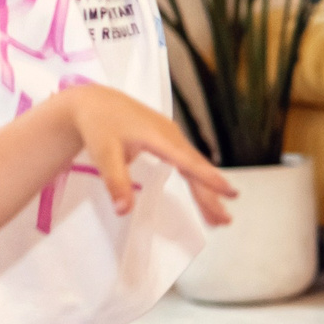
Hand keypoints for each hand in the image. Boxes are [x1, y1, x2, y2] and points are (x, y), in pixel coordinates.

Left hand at [64, 85, 237, 224]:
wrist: (94, 102)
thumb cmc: (98, 126)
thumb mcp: (103, 154)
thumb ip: (116, 182)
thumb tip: (124, 210)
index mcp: (159, 137)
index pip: (188, 162)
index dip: (208, 179)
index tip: (229, 193)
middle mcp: (172, 136)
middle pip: (196, 168)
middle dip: (211, 195)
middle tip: (224, 220)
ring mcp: (172, 137)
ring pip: (195, 167)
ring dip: (207, 191)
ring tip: (218, 217)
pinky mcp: (168, 140)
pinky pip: (188, 163)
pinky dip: (198, 181)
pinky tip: (203, 195)